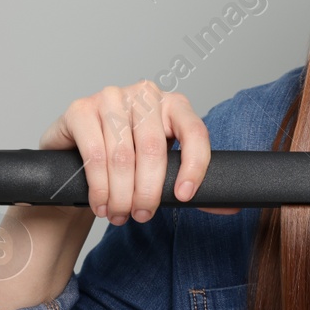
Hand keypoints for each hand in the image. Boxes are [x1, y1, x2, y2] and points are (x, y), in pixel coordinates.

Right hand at [38, 79, 239, 224]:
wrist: (78, 156)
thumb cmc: (129, 161)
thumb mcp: (163, 169)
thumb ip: (192, 184)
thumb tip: (231, 207)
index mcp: (175, 105)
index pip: (195, 132)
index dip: (194, 167)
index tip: (184, 196)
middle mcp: (145, 94)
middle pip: (155, 148)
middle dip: (149, 191)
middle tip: (142, 215)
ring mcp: (111, 97)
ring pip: (123, 155)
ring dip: (121, 194)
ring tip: (120, 214)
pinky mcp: (80, 108)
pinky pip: (94, 153)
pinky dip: (99, 186)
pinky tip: (101, 203)